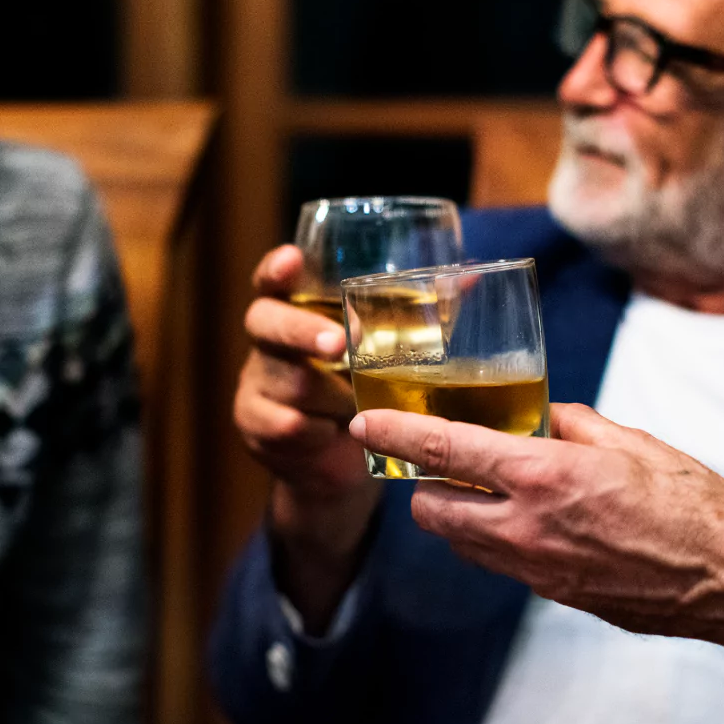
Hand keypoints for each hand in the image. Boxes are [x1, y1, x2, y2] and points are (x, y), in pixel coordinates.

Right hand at [233, 245, 381, 630]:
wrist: (337, 463)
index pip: (273, 280)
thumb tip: (468, 280)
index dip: (277, 268)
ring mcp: (256, 382)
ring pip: (292, 382)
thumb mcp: (383, 352)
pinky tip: (333, 434)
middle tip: (340, 345)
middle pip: (266, 323)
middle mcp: (268, 340)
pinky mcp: (256, 424)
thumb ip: (415, 316)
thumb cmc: (364, 390)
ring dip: (333, 395)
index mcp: (295, 310)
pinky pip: (290, 425)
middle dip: (304, 332)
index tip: (292, 260)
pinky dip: (321, 431)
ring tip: (356, 403)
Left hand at [348, 404, 723, 685]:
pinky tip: (525, 518)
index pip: (443, 449)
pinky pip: (498, 563)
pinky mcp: (552, 593)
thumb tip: (540, 414)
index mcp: (543, 475)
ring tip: (480, 488)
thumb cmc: (690, 503)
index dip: (394, 434)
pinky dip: (493, 538)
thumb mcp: (630, 441)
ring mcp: (535, 568)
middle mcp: (526, 526)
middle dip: (419, 484)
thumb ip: (570, 423)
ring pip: (459, 542)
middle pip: (431, 509)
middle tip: (433, 461)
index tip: (363, 422)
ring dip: (454, 513)